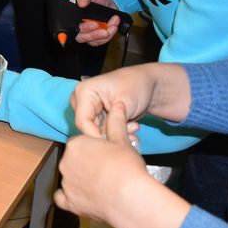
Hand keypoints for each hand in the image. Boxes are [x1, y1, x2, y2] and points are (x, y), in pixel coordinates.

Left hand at [55, 103, 149, 222]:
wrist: (130, 198)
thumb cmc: (127, 168)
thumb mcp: (122, 141)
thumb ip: (116, 123)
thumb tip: (117, 106)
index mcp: (76, 144)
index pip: (80, 144)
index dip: (93, 150)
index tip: (105, 157)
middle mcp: (66, 162)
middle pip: (73, 161)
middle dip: (86, 165)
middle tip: (106, 172)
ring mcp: (66, 183)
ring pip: (70, 179)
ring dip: (80, 181)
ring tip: (101, 187)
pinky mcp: (69, 202)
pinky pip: (63, 199)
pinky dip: (71, 198)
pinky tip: (83, 198)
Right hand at [69, 63, 188, 137]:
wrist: (145, 83)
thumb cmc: (137, 85)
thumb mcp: (127, 103)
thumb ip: (113, 122)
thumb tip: (104, 141)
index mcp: (84, 91)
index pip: (82, 122)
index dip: (97, 136)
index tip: (115, 144)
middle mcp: (81, 100)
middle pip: (87, 128)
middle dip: (108, 135)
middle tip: (130, 133)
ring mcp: (88, 109)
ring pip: (95, 132)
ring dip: (115, 135)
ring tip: (133, 128)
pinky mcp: (95, 117)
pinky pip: (101, 131)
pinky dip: (116, 133)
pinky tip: (130, 128)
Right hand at [75, 0, 119, 46]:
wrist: (107, 1)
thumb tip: (81, 3)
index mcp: (73, 18)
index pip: (73, 28)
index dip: (83, 29)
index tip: (93, 24)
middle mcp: (79, 27)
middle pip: (82, 38)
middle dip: (94, 35)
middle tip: (104, 29)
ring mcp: (88, 33)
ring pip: (93, 41)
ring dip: (105, 35)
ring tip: (113, 25)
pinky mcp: (97, 36)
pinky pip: (102, 41)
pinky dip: (110, 35)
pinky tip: (114, 26)